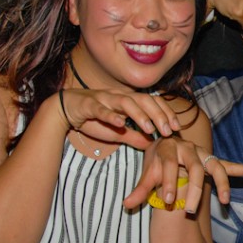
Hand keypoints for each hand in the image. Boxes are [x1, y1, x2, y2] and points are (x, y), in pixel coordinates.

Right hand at [59, 88, 180, 149]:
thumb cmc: (93, 119)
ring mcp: (104, 99)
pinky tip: (120, 123)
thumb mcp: (117, 132)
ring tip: (150, 129)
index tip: (177, 127)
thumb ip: (134, 137)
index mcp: (128, 101)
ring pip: (126, 102)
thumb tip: (153, 146)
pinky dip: (111, 115)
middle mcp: (119, 96)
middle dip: (159, 114)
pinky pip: (101, 109)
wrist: (65, 108)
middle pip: (144, 100)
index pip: (153, 103)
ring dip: (140, 115)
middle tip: (169, 131)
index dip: (166, 113)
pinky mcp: (89, 105)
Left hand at [124, 136, 242, 211]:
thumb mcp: (147, 174)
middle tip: (188, 210)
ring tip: (224, 201)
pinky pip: (230, 166)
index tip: (168, 201)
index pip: (169, 165)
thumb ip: (139, 190)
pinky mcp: (213, 161)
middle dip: (193, 190)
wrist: (166, 144)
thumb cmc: (156, 161)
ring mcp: (204, 154)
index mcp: (169, 147)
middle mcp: (189, 148)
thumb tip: (126, 204)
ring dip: (221, 184)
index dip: (168, 182)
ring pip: (216, 168)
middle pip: (195, 169)